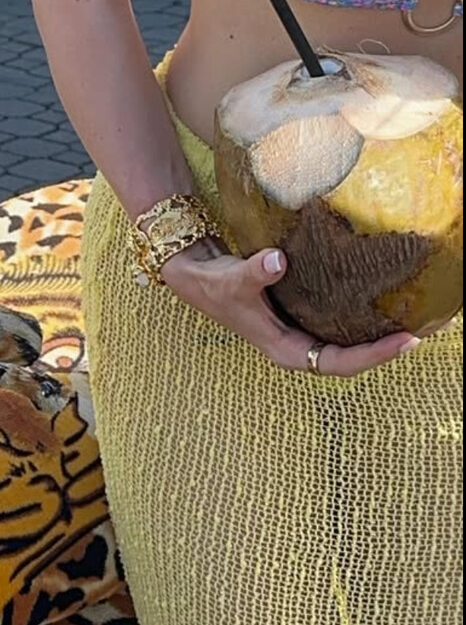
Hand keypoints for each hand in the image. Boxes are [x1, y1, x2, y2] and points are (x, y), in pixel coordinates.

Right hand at [161, 239, 421, 377]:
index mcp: (286, 351)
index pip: (339, 363)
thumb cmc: (214, 285)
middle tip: (427, 329)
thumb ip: (255, 273)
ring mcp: (304, 331)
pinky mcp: (305, 313)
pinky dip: (364, 312)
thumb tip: (278, 261)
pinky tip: (386, 297)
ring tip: (417, 315)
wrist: (198, 273)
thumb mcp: (232, 281)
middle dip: (388, 347)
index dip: (374, 356)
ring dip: (381, 332)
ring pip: (350, 339)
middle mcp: (300, 345)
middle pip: (353, 356)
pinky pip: (342, 320)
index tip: (406, 341)